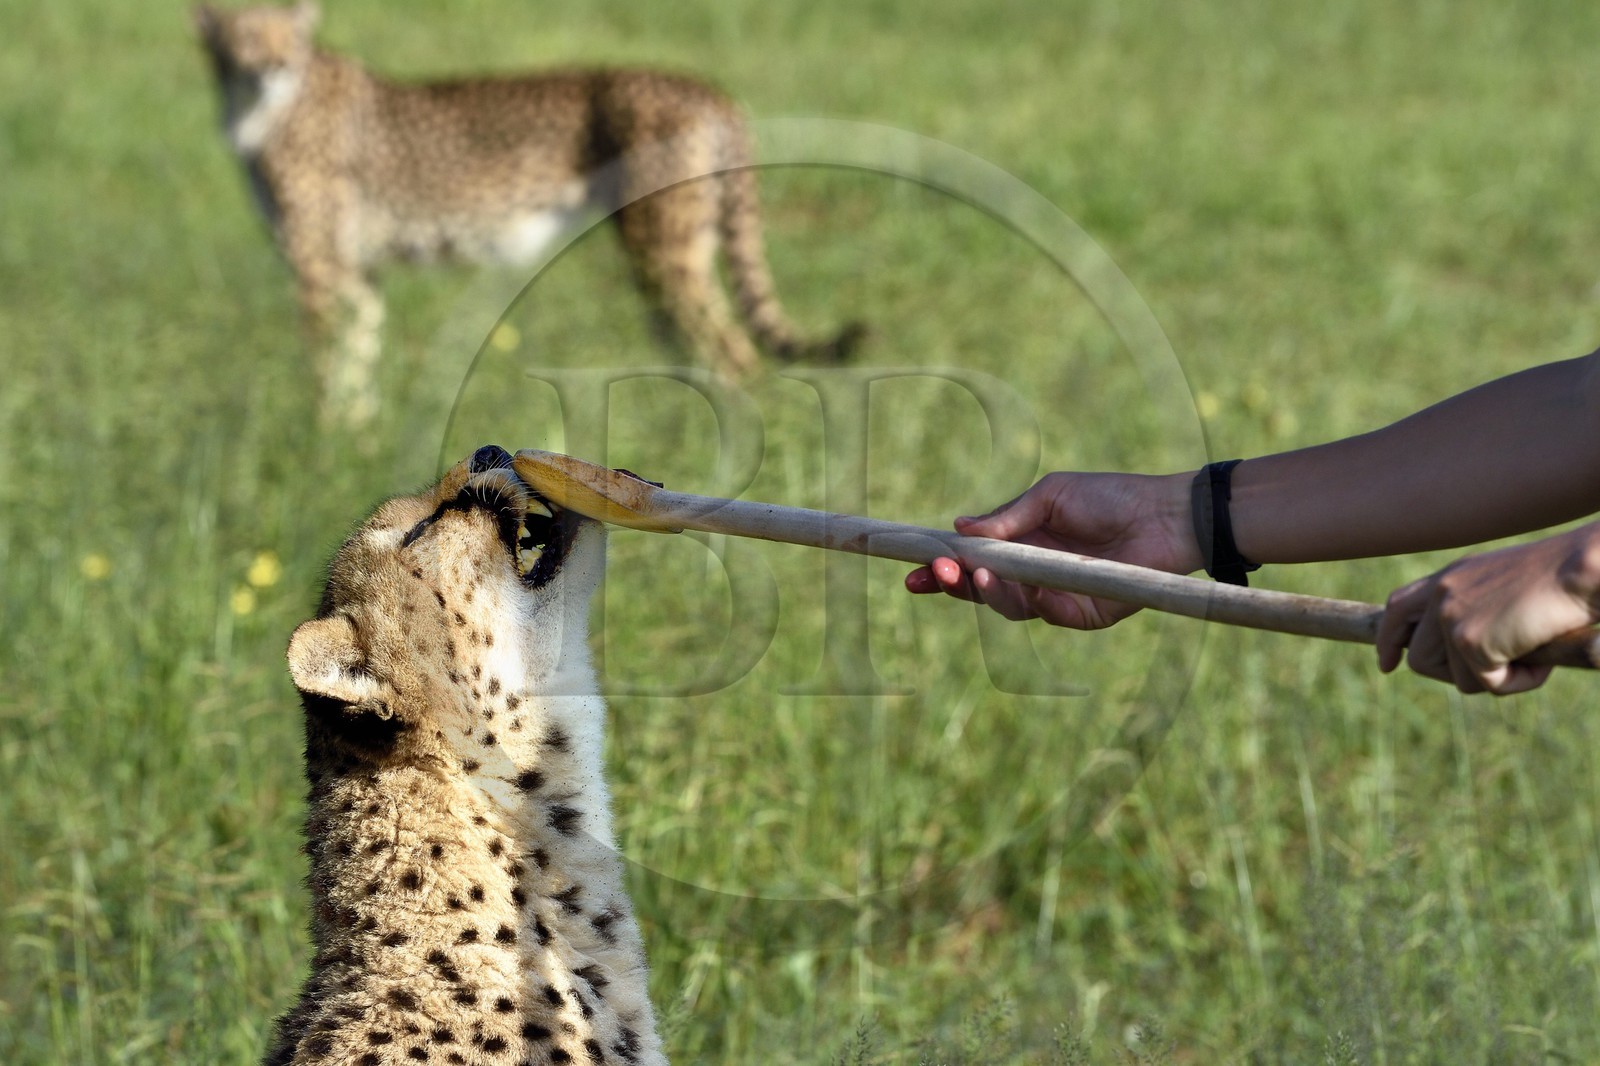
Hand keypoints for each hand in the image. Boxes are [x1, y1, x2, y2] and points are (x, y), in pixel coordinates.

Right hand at [905, 471, 1200, 628]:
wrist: (1164, 516)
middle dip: (952, 583)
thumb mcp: (1050, 496)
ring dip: (984, 591)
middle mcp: (1033, 574)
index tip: (914, 567)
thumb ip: (1007, 517)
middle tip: (933, 573)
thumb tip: (959, 526)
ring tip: (973, 573)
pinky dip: (1026, 600)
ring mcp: (1055, 597)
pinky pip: (1044, 613)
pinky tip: (1016, 583)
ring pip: (1006, 605)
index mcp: (1022, 544)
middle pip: (981, 589)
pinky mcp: (1081, 614)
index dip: (944, 567)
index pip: (974, 561)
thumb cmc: (1110, 497)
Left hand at [1375, 522, 1599, 693]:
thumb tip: (1460, 652)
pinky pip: (1490, 685)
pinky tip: (1541, 654)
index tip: (1389, 666)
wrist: (1585, 570)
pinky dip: (1522, 680)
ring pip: (1455, 679)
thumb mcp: (1507, 588)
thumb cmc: (1563, 580)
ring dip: (1496, 677)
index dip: (1388, 641)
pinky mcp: (1469, 641)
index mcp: (1448, 577)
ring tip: (1531, 650)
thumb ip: (1477, 611)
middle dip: (1456, 675)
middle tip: (1499, 669)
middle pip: (1420, 660)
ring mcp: (1450, 616)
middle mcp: (1441, 593)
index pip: (1397, 609)